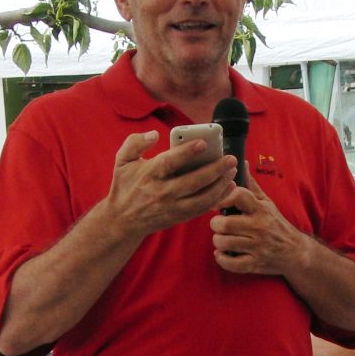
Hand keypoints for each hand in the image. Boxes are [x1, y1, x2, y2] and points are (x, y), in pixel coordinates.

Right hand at [107, 131, 236, 239]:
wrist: (122, 220)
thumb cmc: (124, 186)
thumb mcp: (122, 161)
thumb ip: (135, 143)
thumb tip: (154, 134)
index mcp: (149, 175)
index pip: (170, 162)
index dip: (187, 152)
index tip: (203, 143)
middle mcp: (162, 192)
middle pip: (193, 182)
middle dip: (215, 170)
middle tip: (230, 158)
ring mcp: (172, 207)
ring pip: (202, 198)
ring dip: (221, 185)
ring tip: (233, 171)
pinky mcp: (179, 217)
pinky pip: (203, 209)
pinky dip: (218, 199)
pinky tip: (229, 187)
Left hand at [209, 166, 311, 273]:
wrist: (295, 252)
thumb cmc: (276, 224)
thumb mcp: (266, 202)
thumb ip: (251, 185)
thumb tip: (241, 162)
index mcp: (260, 209)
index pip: (238, 195)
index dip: (222, 197)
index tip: (217, 203)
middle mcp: (260, 227)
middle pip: (225, 223)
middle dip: (216, 224)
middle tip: (219, 224)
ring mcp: (257, 246)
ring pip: (224, 242)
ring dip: (218, 241)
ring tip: (222, 239)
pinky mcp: (255, 263)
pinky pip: (231, 263)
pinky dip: (222, 259)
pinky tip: (222, 253)